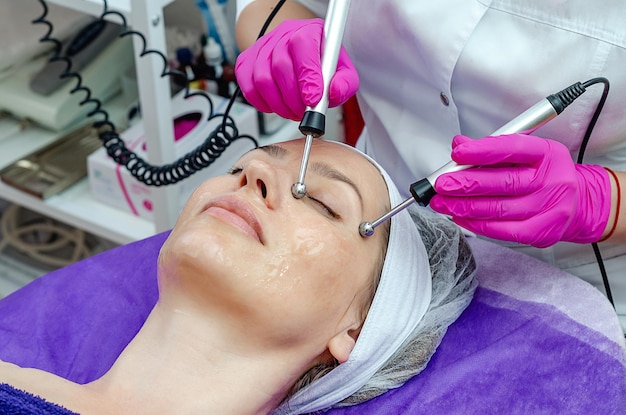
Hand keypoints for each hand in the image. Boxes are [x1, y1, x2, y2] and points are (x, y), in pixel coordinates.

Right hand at [234, 18, 358, 120]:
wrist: (297, 51)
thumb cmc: (320, 60)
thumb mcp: (342, 69)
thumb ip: (344, 82)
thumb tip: (333, 92)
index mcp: (308, 32)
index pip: (303, 47)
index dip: (308, 77)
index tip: (313, 100)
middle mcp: (282, 35)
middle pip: (280, 66)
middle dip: (293, 98)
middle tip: (304, 112)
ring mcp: (261, 48)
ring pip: (262, 79)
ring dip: (278, 104)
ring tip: (292, 111)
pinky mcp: (246, 62)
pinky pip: (248, 87)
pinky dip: (261, 103)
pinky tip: (275, 105)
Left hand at [429, 134, 611, 247]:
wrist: (579, 202)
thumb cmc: (544, 174)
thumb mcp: (525, 154)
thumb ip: (492, 148)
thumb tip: (460, 145)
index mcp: (547, 154)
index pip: (512, 149)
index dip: (481, 151)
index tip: (457, 153)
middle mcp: (552, 180)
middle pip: (503, 182)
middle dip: (466, 183)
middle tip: (440, 183)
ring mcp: (549, 208)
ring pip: (498, 209)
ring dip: (463, 206)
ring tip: (441, 202)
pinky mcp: (542, 232)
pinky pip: (502, 230)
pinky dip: (476, 224)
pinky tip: (459, 217)